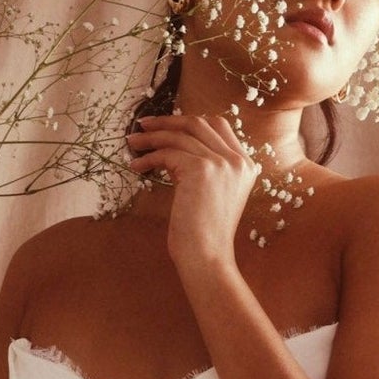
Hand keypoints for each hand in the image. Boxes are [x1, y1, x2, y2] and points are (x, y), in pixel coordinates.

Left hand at [126, 112, 257, 275]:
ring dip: (152, 137)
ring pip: (180, 136)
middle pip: (198, 123)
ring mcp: (222, 163)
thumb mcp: (210, 193)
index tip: (166, 125)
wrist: (206, 257)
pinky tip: (137, 166)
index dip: (189, 122)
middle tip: (143, 124)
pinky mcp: (202, 169)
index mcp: (245, 165)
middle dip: (167, 121)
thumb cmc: (204, 235)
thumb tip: (171, 147)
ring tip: (132, 142)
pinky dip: (149, 157)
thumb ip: (202, 168)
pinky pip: (168, 153)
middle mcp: (237, 160)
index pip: (218, 126)